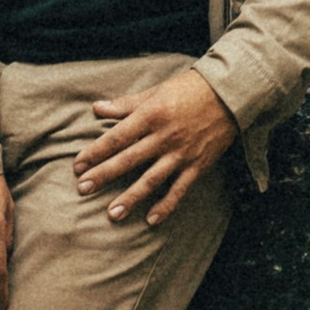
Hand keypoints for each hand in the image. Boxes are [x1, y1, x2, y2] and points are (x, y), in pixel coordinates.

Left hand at [73, 69, 238, 225]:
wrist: (231, 93)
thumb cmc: (190, 89)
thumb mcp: (156, 91)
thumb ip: (126, 104)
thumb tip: (97, 108)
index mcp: (152, 114)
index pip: (117, 136)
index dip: (96, 151)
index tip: (78, 165)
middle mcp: (164, 136)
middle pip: (128, 159)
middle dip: (104, 175)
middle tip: (83, 189)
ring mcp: (181, 153)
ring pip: (151, 179)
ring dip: (131, 197)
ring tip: (111, 213)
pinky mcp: (197, 165)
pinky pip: (179, 189)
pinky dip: (166, 206)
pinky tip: (151, 220)